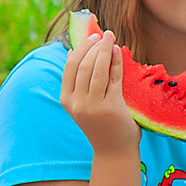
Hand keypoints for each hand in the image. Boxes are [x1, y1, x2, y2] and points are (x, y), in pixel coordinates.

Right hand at [61, 14, 139, 158]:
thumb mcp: (82, 103)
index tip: (92, 36)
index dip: (81, 48)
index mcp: (66, 100)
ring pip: (98, 69)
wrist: (113, 150)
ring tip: (111, 38)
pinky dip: (116, 61)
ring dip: (105, 49)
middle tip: (104, 35)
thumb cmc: (99, 123)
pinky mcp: (111, 107)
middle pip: (84, 65)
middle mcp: (77, 103)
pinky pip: (113, 77)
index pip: (70, 66)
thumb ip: (78, 81)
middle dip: (94, 45)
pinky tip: (118, 52)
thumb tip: (72, 51)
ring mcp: (94, 106)